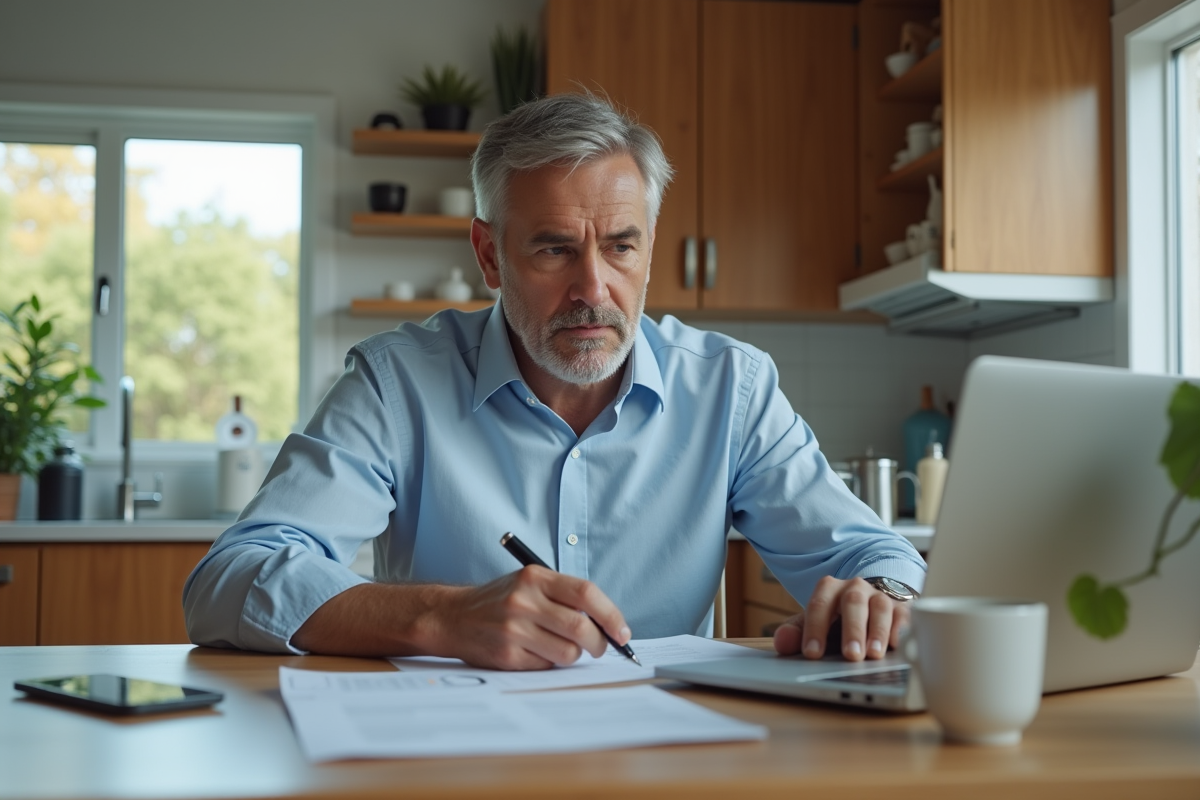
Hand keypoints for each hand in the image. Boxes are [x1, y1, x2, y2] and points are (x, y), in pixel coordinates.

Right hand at [434, 566, 631, 670]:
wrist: (453, 617)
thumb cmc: (501, 600)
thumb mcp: (530, 582)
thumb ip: (565, 596)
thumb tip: (609, 624)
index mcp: (534, 577)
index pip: (586, 593)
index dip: (611, 615)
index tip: (623, 632)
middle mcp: (524, 601)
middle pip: (581, 627)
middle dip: (600, 643)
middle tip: (601, 647)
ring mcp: (514, 630)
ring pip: (568, 652)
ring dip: (574, 654)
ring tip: (560, 646)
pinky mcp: (507, 656)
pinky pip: (547, 665)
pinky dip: (550, 662)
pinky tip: (536, 652)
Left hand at [772, 576, 909, 661]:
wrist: (868, 603)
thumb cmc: (837, 619)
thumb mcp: (813, 624)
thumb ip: (796, 633)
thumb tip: (782, 642)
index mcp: (830, 589)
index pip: (819, 605)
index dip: (815, 629)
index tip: (812, 653)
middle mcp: (856, 588)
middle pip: (853, 602)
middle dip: (852, 629)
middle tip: (851, 655)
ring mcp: (880, 596)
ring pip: (881, 607)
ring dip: (878, 632)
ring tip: (874, 654)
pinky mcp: (902, 608)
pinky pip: (904, 615)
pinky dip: (902, 630)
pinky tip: (898, 646)